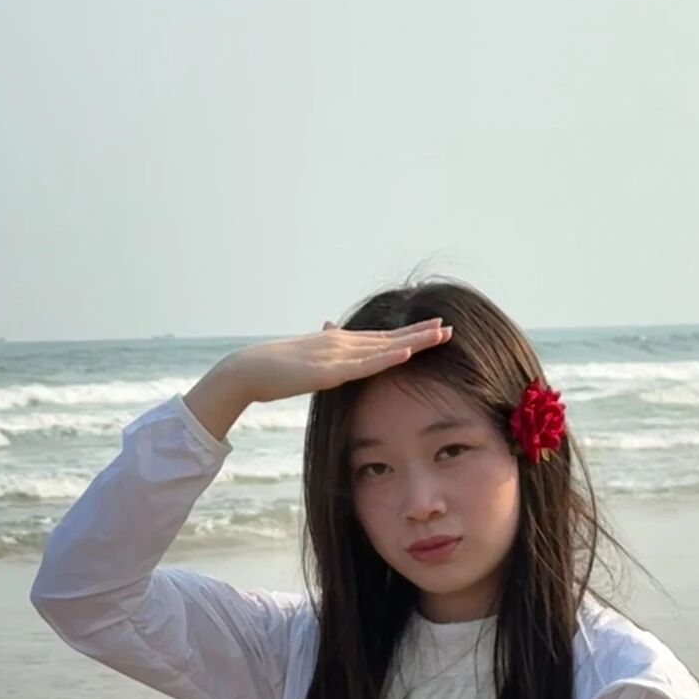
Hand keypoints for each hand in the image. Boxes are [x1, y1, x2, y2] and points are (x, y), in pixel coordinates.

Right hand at [226, 316, 452, 406]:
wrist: (249, 370)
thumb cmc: (273, 370)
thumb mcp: (304, 360)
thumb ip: (320, 350)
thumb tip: (329, 333)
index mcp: (338, 342)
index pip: (380, 338)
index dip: (408, 333)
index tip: (432, 328)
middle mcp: (342, 342)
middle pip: (389, 338)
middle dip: (420, 333)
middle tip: (449, 328)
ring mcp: (337, 355)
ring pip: (384, 347)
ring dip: (414, 341)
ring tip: (441, 335)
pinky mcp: (329, 370)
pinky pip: (364, 365)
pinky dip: (388, 358)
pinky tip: (407, 354)